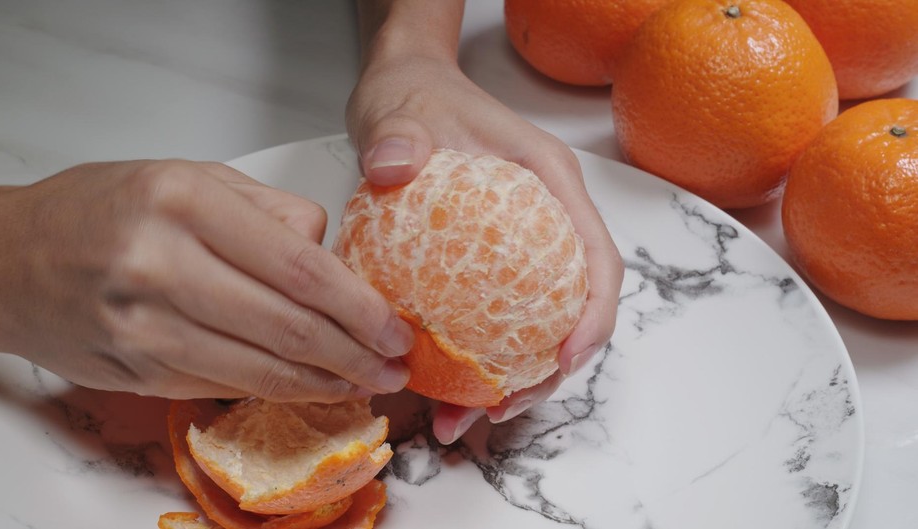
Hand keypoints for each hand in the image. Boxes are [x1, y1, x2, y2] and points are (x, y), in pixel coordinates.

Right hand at [0, 160, 413, 400]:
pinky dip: (277, 392)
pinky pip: (225, 386)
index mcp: (184, 202)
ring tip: (366, 383)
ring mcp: (144, 327)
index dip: (360, 308)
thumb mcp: (190, 178)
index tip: (394, 328)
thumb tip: (335, 257)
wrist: (9, 258)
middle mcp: (161, 265)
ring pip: (261, 369)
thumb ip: (269, 213)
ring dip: (325, 384)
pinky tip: (310, 388)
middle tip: (395, 366)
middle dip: (356, 354)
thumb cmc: (102, 209)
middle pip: (289, 326)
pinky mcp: (136, 371)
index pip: (300, 268)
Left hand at [347, 29, 623, 442]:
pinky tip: (439, 391)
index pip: (597, 257)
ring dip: (510, 382)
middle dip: (548, 372)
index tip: (566, 359)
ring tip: (462, 420)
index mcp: (549, 184)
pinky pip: (494, 324)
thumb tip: (395, 166)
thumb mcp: (401, 108)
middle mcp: (546, 224)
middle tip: (501, 411)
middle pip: (573, 310)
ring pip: (534, 329)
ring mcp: (519, 249)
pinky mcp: (487, 267)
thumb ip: (398, 135)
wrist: (403, 93)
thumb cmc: (417, 97)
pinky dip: (475, 364)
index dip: (594, 316)